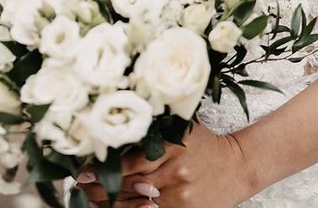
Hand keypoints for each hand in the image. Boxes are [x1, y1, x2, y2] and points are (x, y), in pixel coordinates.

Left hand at [74, 120, 255, 207]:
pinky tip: (115, 207)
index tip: (82, 169)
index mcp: (173, 146)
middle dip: (100, 186)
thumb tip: (121, 120)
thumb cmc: (206, 144)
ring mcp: (178, 195)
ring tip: (91, 195)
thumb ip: (158, 127)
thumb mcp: (184, 128)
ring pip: (134, 204)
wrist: (237, 166)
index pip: (130, 162)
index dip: (103, 169)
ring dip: (109, 202)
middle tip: (80, 183)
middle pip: (128, 185)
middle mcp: (175, 171)